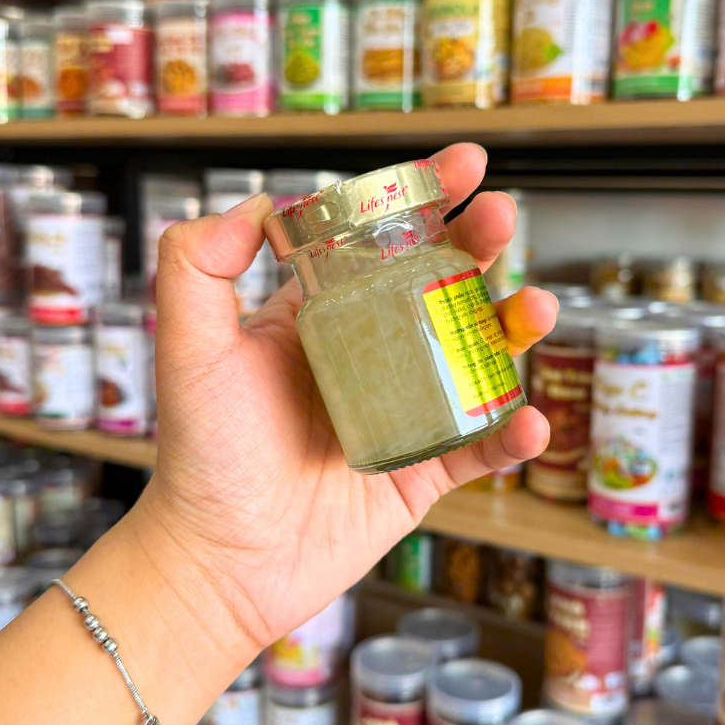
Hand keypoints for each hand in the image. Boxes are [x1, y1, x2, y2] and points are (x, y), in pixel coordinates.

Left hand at [139, 144, 556, 654]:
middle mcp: (369, 359)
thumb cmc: (203, 455)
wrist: (222, 560)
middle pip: (441, 290)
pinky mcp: (422, 474)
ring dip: (513, 332)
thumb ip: (199, 265)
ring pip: (476, 362)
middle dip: (479, 249)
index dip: (424, 199)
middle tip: (502, 219)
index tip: (463, 164)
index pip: (382, 245)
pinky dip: (510, 436)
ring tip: (534, 311)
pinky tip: (527, 424)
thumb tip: (260, 203)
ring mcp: (403, 415)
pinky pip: (479, 448)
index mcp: (323, 322)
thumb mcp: (190, 349)